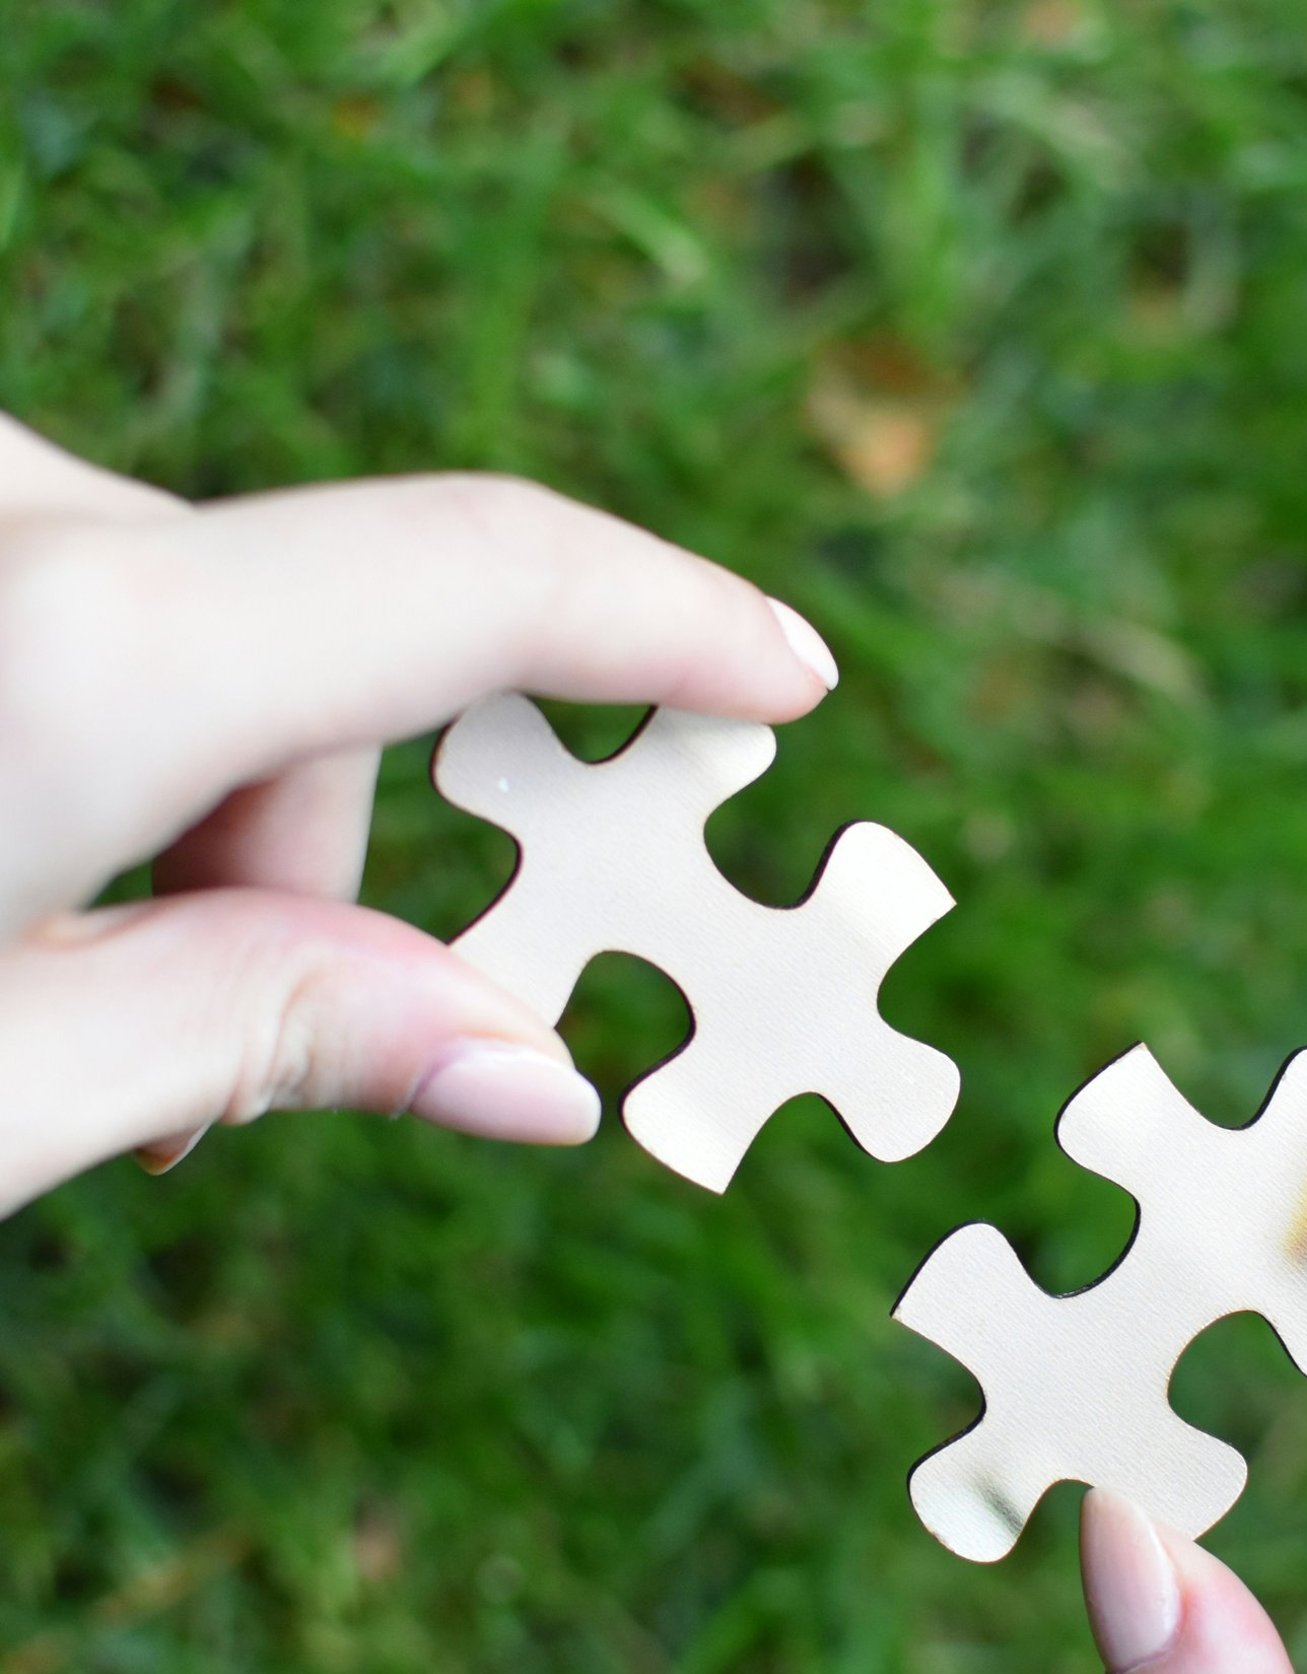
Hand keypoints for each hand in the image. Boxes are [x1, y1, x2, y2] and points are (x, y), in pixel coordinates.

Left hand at [0, 413, 840, 1216]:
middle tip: (203, 1099)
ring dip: (194, 812)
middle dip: (316, 864)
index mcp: (85, 647)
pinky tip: (0, 882)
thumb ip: (268, 1031)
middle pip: (312, 652)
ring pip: (186, 629)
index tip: (787, 682)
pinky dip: (93, 742)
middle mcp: (16, 500)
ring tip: (59, 1022)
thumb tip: (535, 1067)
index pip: (477, 575)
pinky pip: (74, 596)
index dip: (670, 623)